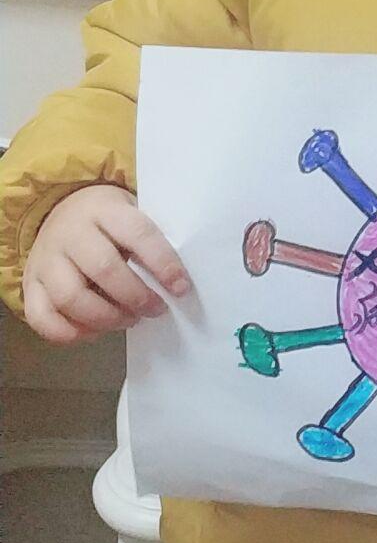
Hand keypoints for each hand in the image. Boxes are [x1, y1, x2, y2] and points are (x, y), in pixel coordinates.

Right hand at [23, 184, 189, 344]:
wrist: (61, 211)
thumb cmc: (109, 222)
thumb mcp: (131, 216)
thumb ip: (149, 243)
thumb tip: (176, 283)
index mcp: (104, 209)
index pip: (137, 233)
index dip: (162, 263)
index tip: (181, 288)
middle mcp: (70, 232)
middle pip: (103, 268)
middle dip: (135, 296)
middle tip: (155, 309)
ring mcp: (45, 259)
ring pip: (70, 297)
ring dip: (106, 318)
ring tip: (129, 319)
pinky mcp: (29, 284)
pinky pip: (41, 317)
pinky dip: (70, 333)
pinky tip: (95, 331)